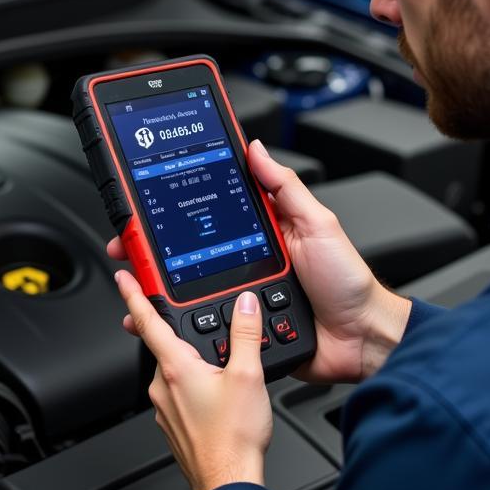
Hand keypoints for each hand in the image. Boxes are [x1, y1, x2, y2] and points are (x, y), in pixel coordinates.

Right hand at [105, 140, 411, 383]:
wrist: (361, 340)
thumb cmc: (346, 281)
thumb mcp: (317, 223)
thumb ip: (285, 187)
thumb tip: (255, 149)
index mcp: (260, 232)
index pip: (209, 214)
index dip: (177, 209)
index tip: (148, 204)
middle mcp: (243, 263)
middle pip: (188, 253)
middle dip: (153, 250)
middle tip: (127, 247)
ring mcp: (239, 297)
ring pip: (189, 293)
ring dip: (158, 291)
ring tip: (135, 285)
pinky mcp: (241, 330)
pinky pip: (204, 327)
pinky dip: (180, 326)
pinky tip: (159, 322)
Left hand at [115, 271, 270, 489]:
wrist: (229, 483)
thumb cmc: (234, 439)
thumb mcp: (249, 376)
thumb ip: (245, 335)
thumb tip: (245, 305)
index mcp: (175, 368)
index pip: (147, 321)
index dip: (134, 295)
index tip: (123, 278)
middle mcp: (162, 386)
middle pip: (165, 346)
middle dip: (184, 337)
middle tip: (207, 337)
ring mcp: (164, 407)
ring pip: (175, 372)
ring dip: (194, 366)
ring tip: (226, 375)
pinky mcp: (173, 424)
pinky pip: (180, 395)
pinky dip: (196, 388)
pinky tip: (219, 399)